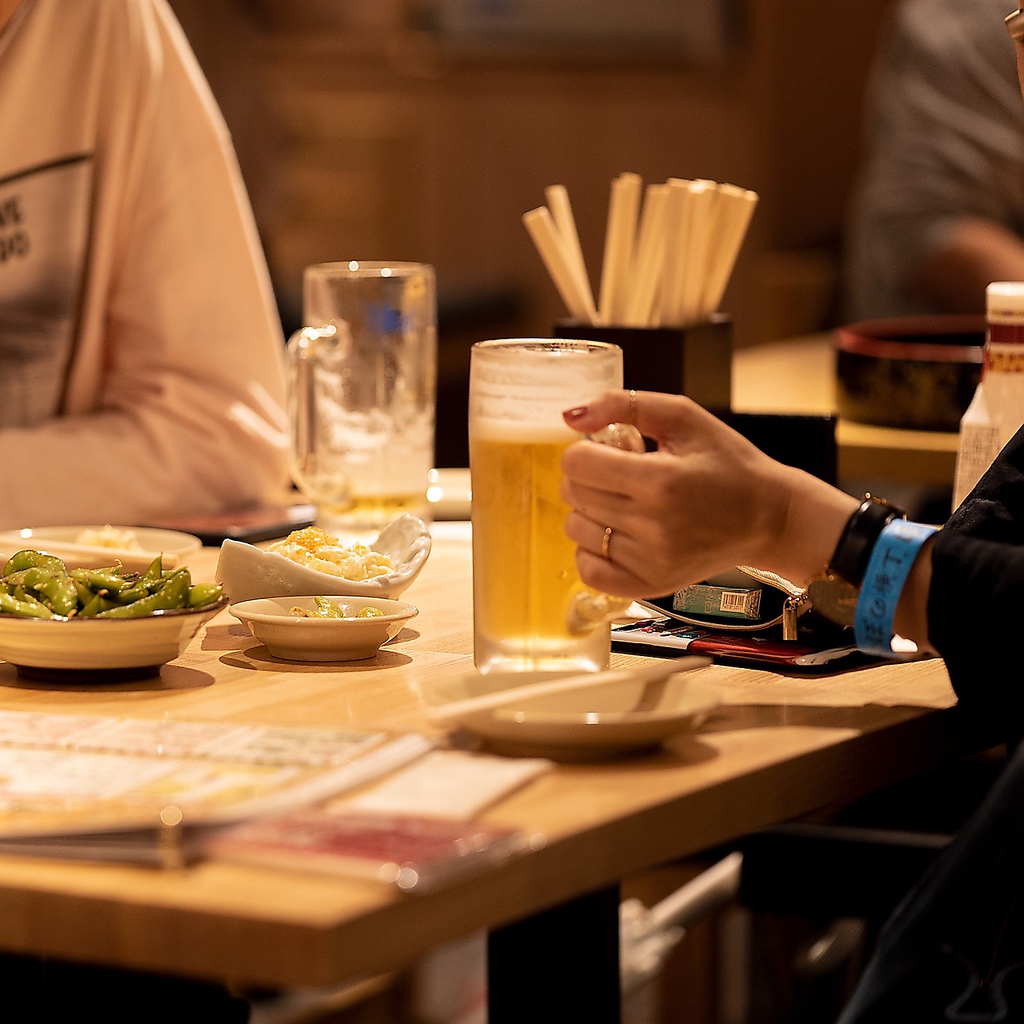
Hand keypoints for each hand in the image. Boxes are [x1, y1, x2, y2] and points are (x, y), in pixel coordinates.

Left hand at [560, 391, 857, 597]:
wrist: (768, 518)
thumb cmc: (728, 463)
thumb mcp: (684, 418)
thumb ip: (624, 405)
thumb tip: (571, 416)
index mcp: (660, 480)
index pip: (577, 464)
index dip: (586, 450)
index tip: (613, 450)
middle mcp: (653, 525)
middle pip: (574, 494)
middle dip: (589, 477)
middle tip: (625, 474)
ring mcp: (650, 561)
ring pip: (577, 530)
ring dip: (591, 511)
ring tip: (628, 503)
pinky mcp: (649, 586)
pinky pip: (588, 571)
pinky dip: (592, 551)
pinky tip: (617, 534)